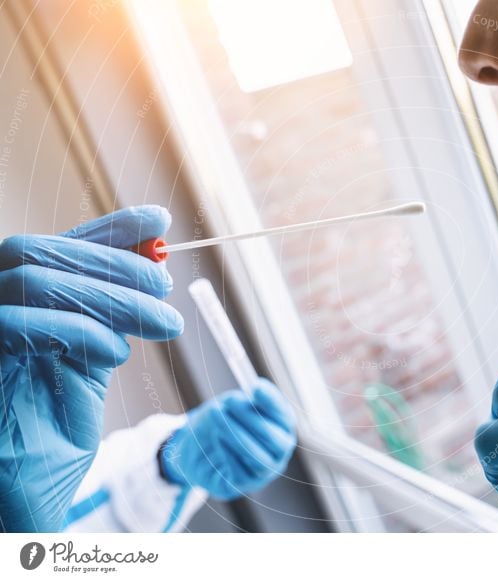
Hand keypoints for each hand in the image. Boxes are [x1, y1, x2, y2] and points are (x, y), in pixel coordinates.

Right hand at [0, 206, 183, 531]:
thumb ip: (113, 306)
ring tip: (160, 322)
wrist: (28, 489)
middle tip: (166, 286)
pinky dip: (78, 329)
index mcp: (16, 298)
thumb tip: (154, 259)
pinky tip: (114, 352)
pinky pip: (17, 323)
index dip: (108, 228)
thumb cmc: (56, 421)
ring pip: (33, 280)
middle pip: (39, 251)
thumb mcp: (94, 352)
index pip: (58, 245)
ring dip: (112, 297)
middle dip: (114, 262)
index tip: (158, 221)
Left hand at [160, 380, 296, 499]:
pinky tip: (216, 438)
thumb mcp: (234, 405)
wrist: (201, 448)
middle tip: (229, 401)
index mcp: (283, 427)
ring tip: (216, 417)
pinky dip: (227, 453)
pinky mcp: (244, 484)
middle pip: (274, 438)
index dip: (271, 401)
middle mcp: (279, 451)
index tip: (255, 387)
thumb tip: (254, 390)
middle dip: (250, 418)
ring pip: (256, 457)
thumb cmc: (225, 422)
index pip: (284, 415)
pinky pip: (239, 472)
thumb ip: (246, 400)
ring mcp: (265, 471)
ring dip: (235, 435)